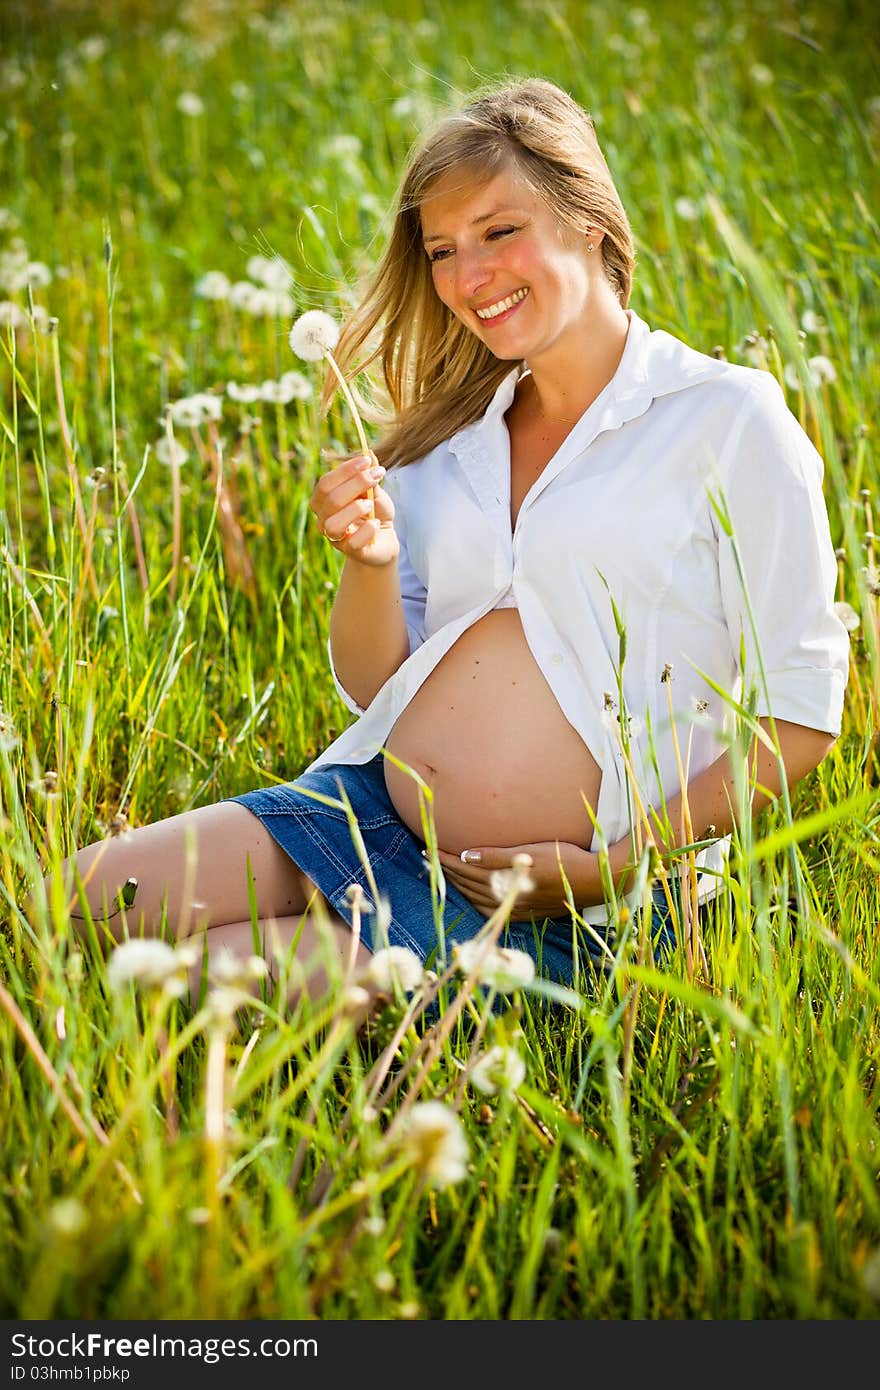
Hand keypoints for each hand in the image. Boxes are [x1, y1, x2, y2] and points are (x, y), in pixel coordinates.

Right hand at [310, 452, 398, 567]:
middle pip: (331, 499)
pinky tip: (376, 524)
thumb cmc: (374, 512)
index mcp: (323, 500)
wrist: (384, 540)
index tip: (367, 461)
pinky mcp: (350, 552)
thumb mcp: (374, 491)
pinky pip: (352, 542)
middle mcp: (323, 519)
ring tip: (370, 505)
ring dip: (356, 510)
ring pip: (334, 524)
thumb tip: (369, 453)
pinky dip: (367, 530)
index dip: (345, 470)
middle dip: (356, 484)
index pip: (325, 483)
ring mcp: (334, 538)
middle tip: (377, 475)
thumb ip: (369, 475)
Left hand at [433, 840, 596, 920]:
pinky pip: (492, 910)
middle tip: (429, 858)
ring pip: (477, 898)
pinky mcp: (527, 913)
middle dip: (448, 871)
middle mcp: (507, 898)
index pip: (467, 869)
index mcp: (506, 881)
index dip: (447, 860)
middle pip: (468, 884)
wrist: (595, 882)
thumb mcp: (530, 853)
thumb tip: (466, 855)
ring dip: (459, 886)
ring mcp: (516, 908)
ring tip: (445, 874)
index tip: (430, 849)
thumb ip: (497, 856)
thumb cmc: (564, 860)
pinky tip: (472, 897)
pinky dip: (476, 902)